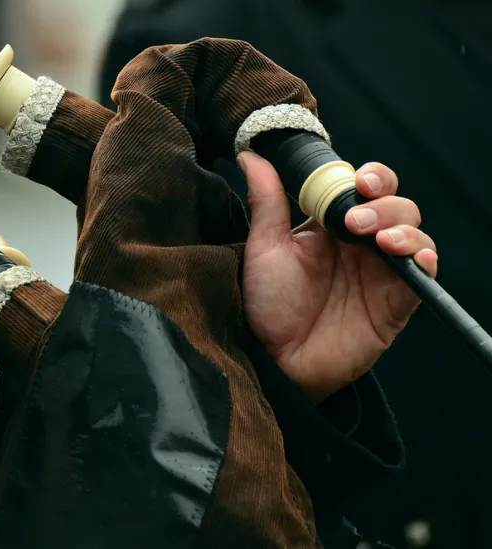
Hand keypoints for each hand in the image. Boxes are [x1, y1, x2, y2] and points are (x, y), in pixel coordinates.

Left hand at [239, 152, 437, 402]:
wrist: (275, 360)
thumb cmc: (267, 305)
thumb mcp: (264, 247)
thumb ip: (267, 200)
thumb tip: (251, 155)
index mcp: (331, 226)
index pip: (364, 187)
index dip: (369, 177)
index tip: (357, 180)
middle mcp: (361, 244)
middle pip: (395, 204)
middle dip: (384, 203)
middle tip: (355, 220)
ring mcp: (381, 272)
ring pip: (413, 233)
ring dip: (402, 227)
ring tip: (376, 239)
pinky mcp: (397, 302)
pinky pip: (424, 275)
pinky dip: (425, 259)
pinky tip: (413, 257)